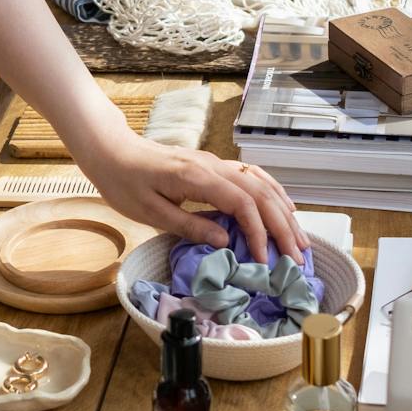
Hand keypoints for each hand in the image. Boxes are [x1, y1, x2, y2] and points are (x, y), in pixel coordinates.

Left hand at [74, 127, 305, 264]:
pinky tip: (284, 208)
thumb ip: (189, 225)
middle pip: (260, 194)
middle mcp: (213, 166)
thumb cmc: (125, 183)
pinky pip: (252, 176)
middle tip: (297, 257)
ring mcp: (216, 163)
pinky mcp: (214, 165)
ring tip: (299, 238)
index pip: (242, 204)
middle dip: (282, 226)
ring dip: (283, 211)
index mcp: (197, 178)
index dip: (259, 233)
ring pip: (261, 184)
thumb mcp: (150, 212)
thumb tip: (225, 242)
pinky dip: (272, 192)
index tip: (265, 260)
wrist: (113, 151)